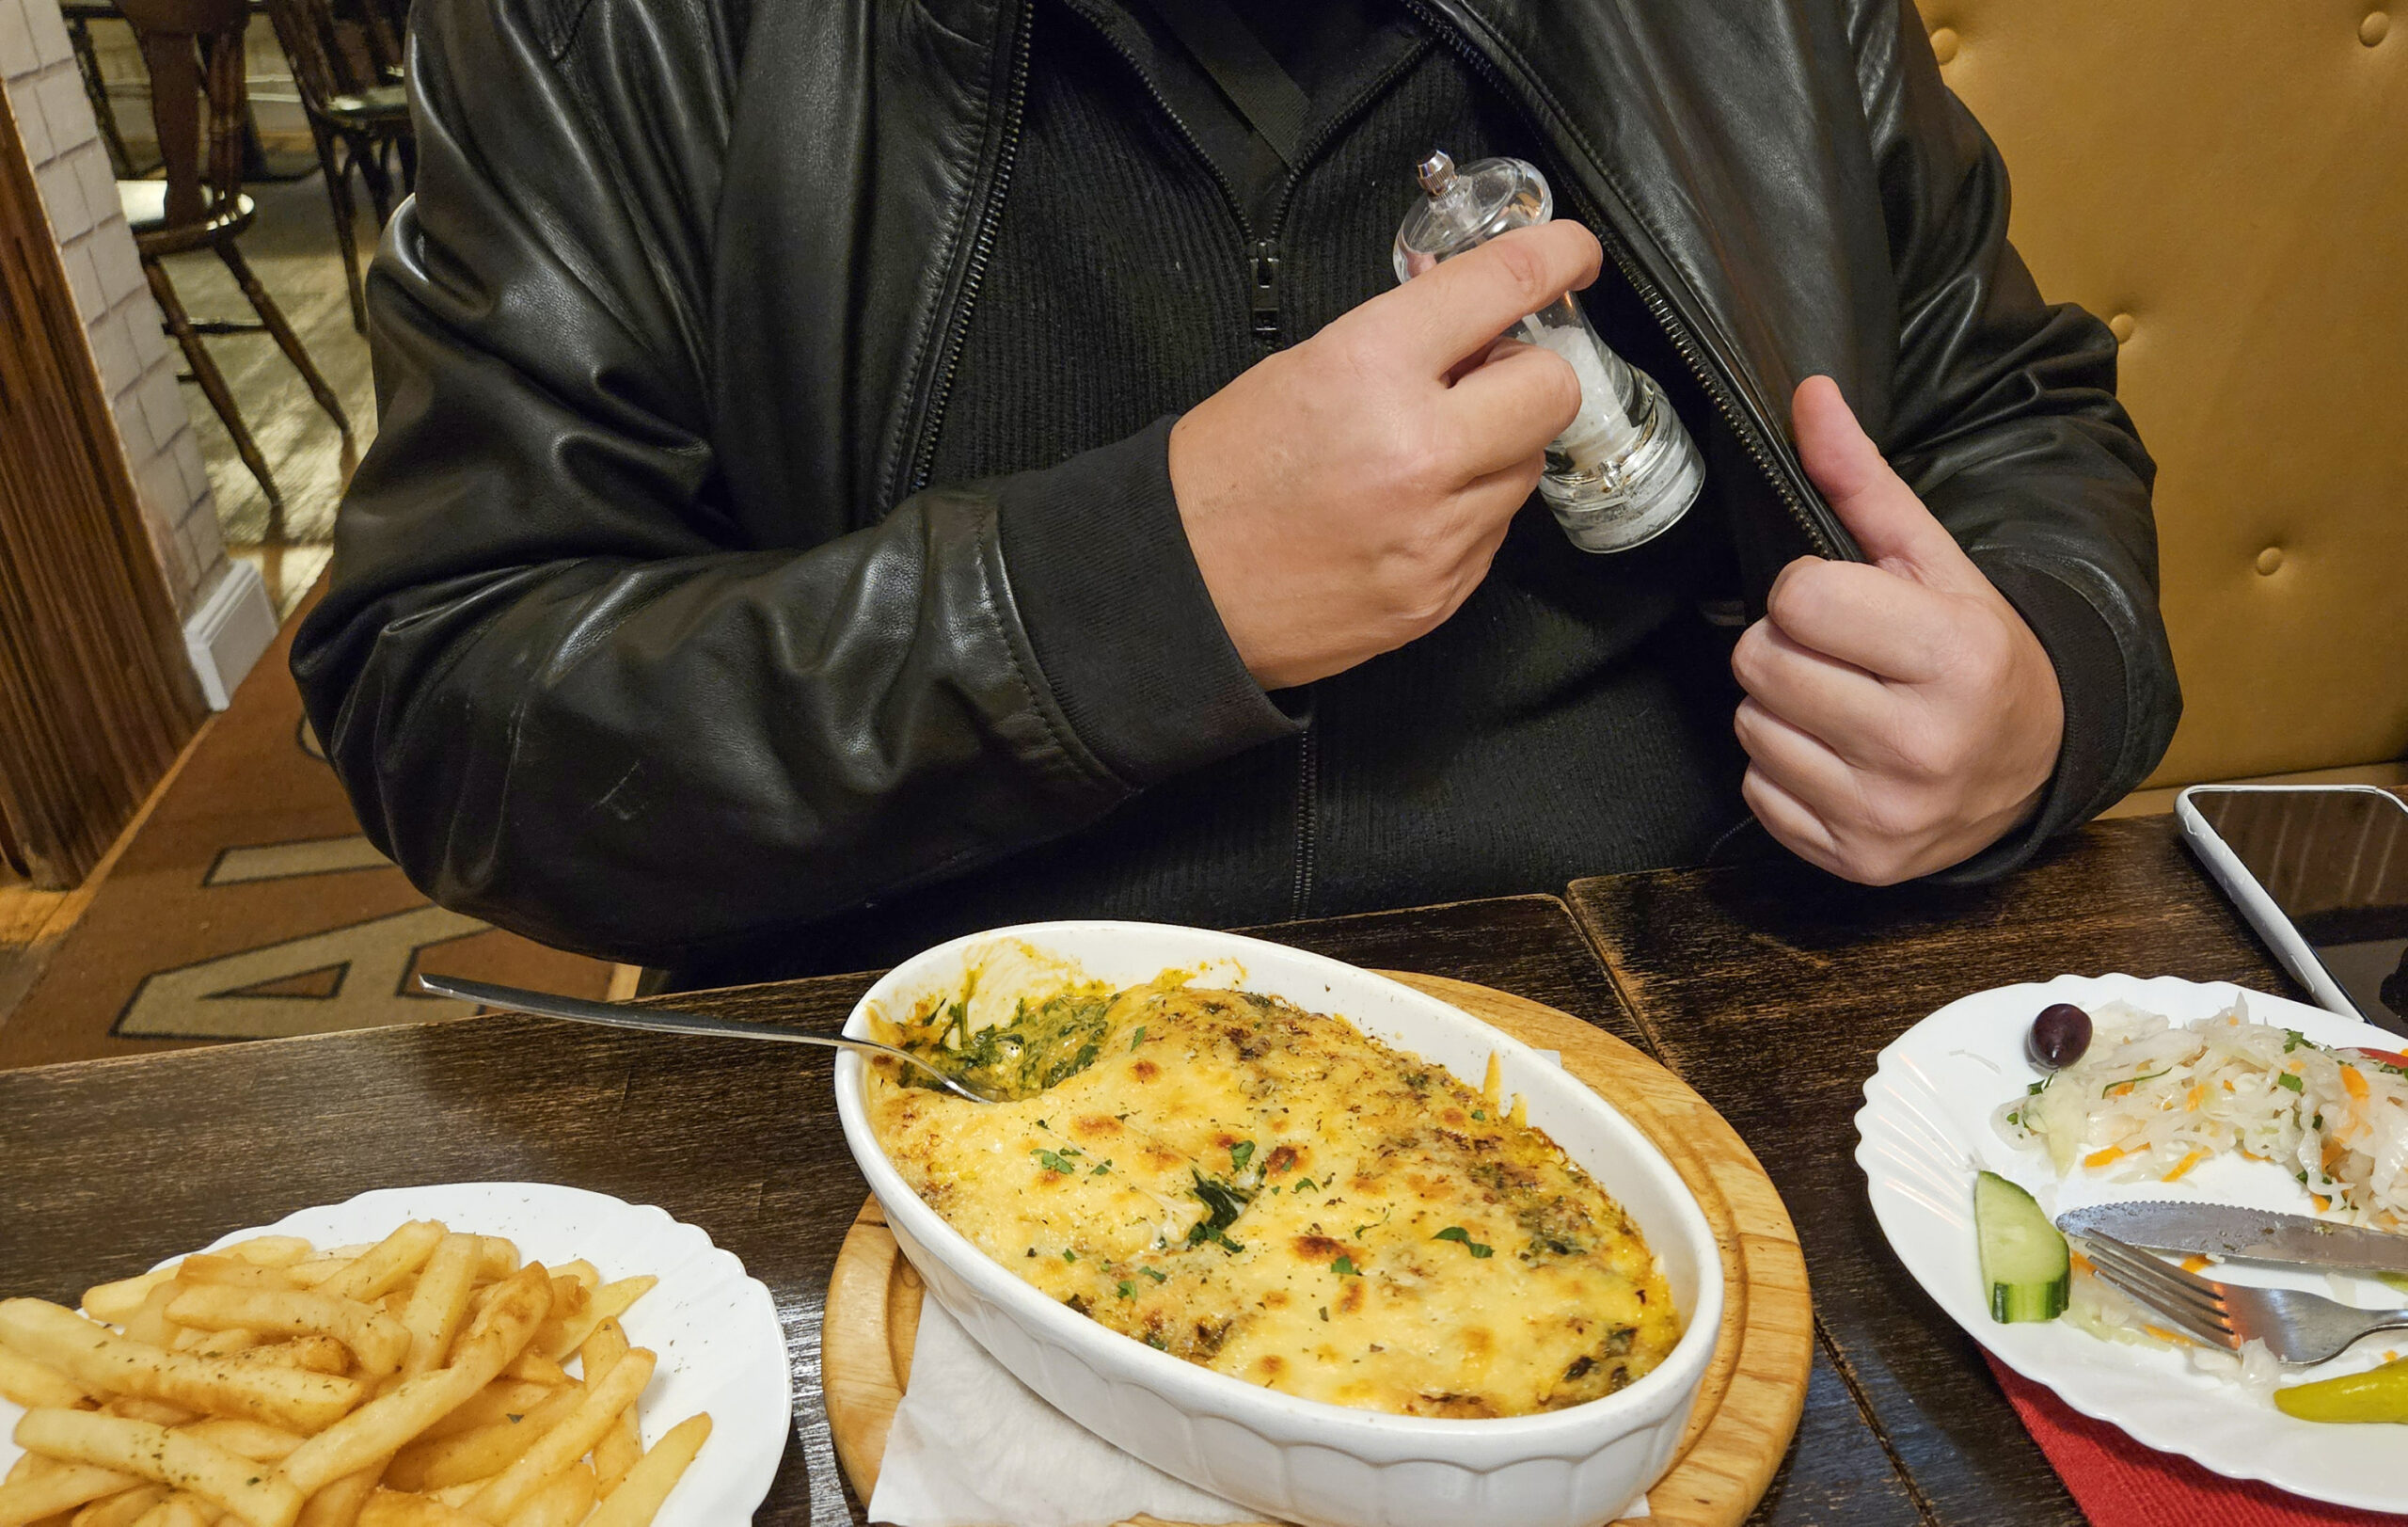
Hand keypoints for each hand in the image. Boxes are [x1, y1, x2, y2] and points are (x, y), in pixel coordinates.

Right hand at [1170, 223, 1598, 689]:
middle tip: (1482, 381)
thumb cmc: (1220, 479)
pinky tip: (1405, 512)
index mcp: (1372, 369)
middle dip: (1527, 376)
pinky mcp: (1439, 591)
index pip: (1502, 287)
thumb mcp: (1301, 367)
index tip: (1573, 255)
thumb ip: (1400, 339)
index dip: (1556, 256)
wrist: (1175, 588)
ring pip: (1529, 466)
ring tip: (1419, 459)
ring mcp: (1435, 531)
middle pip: (1553, 388)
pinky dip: (1466, 512)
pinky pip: (1494, 533)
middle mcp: (1416, 450)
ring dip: (1495, 449)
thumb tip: (1476, 321)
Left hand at [1731, 376, 2064, 883]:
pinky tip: (1839, 756)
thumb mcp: (1933, 560)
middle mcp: (1923, 744)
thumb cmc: (1974, 652)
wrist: (2033, 765)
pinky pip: (1757, 791)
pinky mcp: (1856, 861)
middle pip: (1760, 663)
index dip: (1811, 591)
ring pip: (1749, 726)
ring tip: (1844, 703)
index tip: (1852, 603)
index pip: (1797, 599)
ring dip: (1780, 707)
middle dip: (1788, 646)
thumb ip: (1861, 480)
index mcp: (1955, 656)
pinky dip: (1784, 769)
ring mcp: (1887, 814)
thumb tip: (1807, 394)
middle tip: (1844, 656)